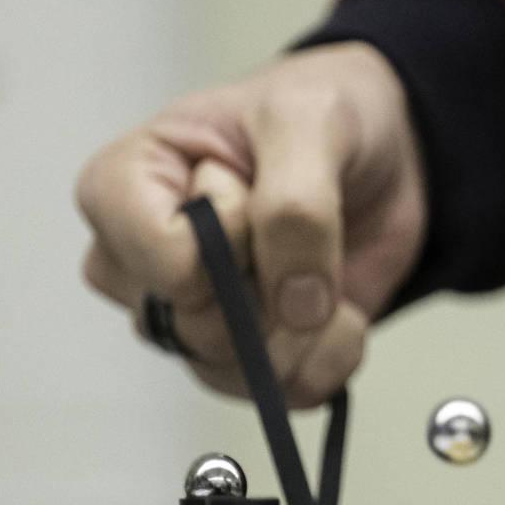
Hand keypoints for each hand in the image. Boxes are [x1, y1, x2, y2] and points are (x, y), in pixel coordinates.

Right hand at [75, 43, 425, 406]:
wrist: (381, 149)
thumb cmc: (320, 111)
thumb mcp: (310, 122)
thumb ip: (296, 205)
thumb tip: (296, 306)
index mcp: (123, 186)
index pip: (161, 260)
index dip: (227, 241)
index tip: (247, 188)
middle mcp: (142, 260)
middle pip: (193, 328)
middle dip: (270, 290)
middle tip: (298, 231)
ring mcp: (192, 314)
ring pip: (230, 371)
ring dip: (302, 333)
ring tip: (324, 271)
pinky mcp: (245, 351)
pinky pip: (280, 393)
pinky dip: (329, 360)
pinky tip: (341, 313)